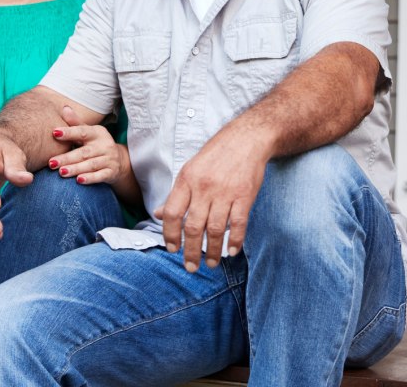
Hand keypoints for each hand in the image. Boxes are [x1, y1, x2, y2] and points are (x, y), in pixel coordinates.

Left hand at [49, 105, 127, 185]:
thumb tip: (64, 108)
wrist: (119, 160)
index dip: (69, 132)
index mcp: (98, 133)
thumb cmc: (97, 144)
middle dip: (67, 158)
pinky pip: (101, 176)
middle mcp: (105, 145)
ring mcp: (109, 159)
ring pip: (91, 164)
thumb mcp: (88, 132)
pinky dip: (90, 178)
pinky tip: (79, 181)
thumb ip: (76, 123)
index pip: (82, 131)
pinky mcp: (112, 172)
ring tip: (61, 172)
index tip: (54, 133)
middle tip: (51, 163)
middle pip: (84, 152)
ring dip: (76, 169)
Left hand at [157, 127, 266, 272]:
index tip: (172, 249)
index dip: (170, 234)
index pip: (172, 213)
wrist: (246, 139)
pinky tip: (231, 251)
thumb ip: (177, 194)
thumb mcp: (190, 169)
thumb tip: (160, 214)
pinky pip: (239, 224)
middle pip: (193, 227)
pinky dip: (235, 241)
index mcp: (187, 180)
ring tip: (211, 263)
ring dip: (213, 251)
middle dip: (190, 251)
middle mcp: (204, 188)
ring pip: (216, 229)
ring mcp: (225, 192)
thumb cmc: (216, 154)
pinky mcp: (244, 196)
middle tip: (191, 267)